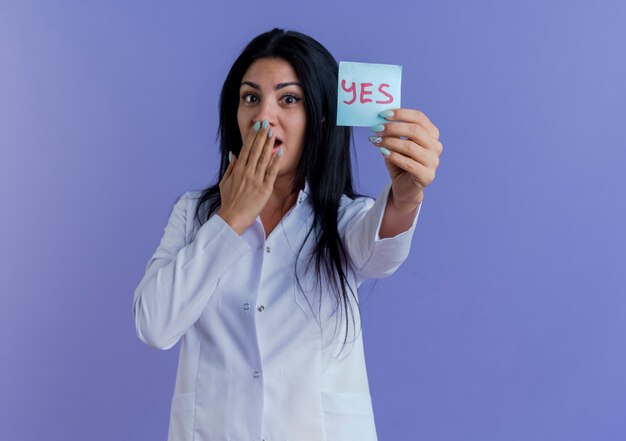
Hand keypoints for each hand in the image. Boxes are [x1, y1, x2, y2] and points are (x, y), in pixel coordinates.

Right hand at [217, 119, 282, 234]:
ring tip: (272, 133)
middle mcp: (246, 172)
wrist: (232, 218)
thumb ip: (230, 167)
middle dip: (261, 136)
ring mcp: (256, 180)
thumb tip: (233, 154)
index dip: (251, 137)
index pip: (245, 149)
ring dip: (268, 144)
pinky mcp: (264, 189)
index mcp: (237, 170)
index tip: (256, 127)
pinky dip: (275, 161)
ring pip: (263, 158)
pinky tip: (279, 151)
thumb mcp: (225, 182)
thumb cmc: (228, 202)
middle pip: (255, 150)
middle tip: (266, 123)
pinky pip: (271, 172)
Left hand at [370, 108, 442, 209]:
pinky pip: (409, 163)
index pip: (419, 117)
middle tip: (376, 129)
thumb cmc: (400, 163)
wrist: (404, 187)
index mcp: (432, 134)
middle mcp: (436, 146)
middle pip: (415, 130)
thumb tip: (381, 121)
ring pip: (410, 146)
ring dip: (390, 142)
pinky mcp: (427, 176)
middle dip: (392, 128)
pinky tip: (383, 153)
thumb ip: (393, 133)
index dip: (401, 114)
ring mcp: (433, 161)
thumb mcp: (396, 144)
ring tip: (376, 141)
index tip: (383, 114)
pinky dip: (394, 156)